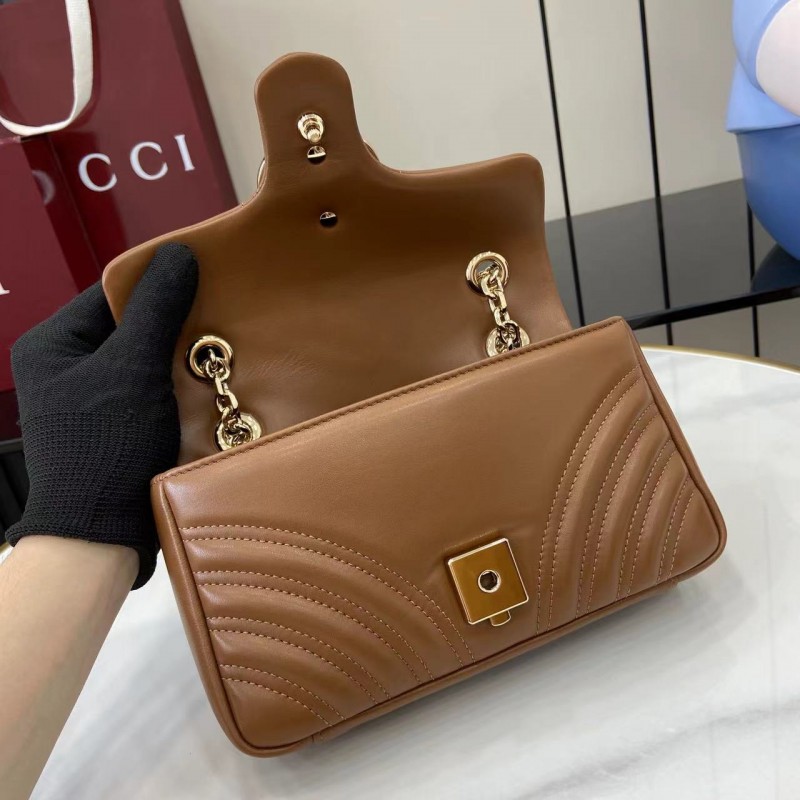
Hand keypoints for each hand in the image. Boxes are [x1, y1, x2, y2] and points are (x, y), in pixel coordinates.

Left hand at [4, 243, 197, 587]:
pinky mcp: (111, 426)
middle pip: (128, 326)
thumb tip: (179, 252)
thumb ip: (157, 309)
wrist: (100, 533)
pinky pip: (147, 389)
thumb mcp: (134, 367)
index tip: (203, 275)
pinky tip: (206, 383)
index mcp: (52, 344)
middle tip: (217, 314)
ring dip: (178, 356)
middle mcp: (64, 368)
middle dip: (172, 322)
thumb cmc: (106, 443)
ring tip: (218, 347)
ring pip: (142, 359)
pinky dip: (175, 385)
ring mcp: (87, 400)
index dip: (156, 282)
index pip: (110, 293)